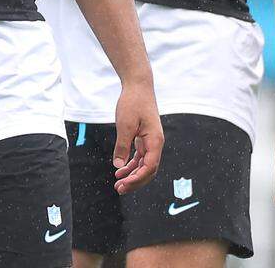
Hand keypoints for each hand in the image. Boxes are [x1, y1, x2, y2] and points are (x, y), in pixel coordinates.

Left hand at [111, 79, 163, 193]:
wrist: (138, 86)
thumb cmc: (133, 103)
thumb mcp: (125, 125)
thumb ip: (122, 146)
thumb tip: (118, 166)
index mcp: (155, 141)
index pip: (150, 167)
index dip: (137, 178)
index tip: (123, 184)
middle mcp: (156, 143)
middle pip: (148, 170)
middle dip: (135, 181)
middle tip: (119, 189)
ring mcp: (151, 141)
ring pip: (144, 165)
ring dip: (132, 175)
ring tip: (118, 183)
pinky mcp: (144, 137)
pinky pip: (140, 156)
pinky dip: (131, 164)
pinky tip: (120, 169)